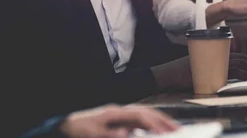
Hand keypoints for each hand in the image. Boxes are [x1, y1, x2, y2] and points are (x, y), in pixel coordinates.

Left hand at [59, 105, 177, 137]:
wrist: (69, 125)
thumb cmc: (81, 129)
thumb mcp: (93, 134)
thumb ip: (110, 135)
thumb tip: (125, 134)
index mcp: (114, 112)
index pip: (139, 116)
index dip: (153, 124)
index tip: (164, 133)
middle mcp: (119, 110)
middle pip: (145, 111)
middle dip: (161, 119)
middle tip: (176, 128)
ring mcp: (120, 113)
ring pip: (144, 112)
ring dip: (158, 119)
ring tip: (171, 127)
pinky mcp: (119, 118)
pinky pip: (139, 117)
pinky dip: (150, 121)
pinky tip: (156, 127)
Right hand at [152, 53, 246, 90]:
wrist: (170, 74)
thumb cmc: (182, 72)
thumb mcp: (201, 68)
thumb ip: (213, 69)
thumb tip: (225, 76)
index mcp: (216, 54)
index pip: (239, 55)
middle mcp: (217, 56)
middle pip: (243, 57)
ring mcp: (216, 62)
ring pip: (241, 62)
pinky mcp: (213, 70)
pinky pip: (234, 71)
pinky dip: (245, 73)